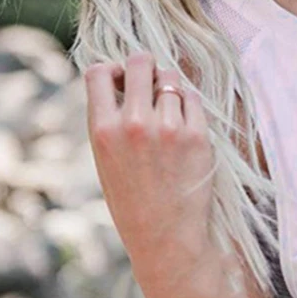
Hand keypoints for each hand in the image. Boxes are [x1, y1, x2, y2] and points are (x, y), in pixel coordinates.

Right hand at [84, 50, 236, 297]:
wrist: (165, 236)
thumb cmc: (133, 198)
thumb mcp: (106, 159)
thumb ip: (112, 118)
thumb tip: (127, 76)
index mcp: (102, 130)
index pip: (98, 72)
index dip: (112, 70)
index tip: (122, 81)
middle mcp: (134, 123)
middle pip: (140, 61)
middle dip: (145, 67)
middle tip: (150, 85)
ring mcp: (168, 127)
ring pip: (171, 78)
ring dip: (169, 88)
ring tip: (168, 112)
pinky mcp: (197, 134)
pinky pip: (194, 98)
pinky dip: (189, 104)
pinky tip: (184, 125)